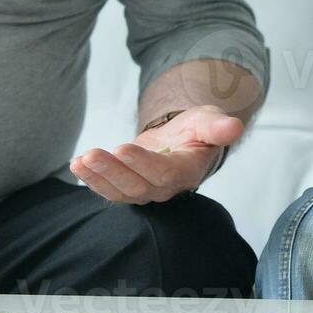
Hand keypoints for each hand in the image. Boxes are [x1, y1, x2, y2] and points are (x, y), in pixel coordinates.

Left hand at [70, 105, 242, 203]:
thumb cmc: (199, 130)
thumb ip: (219, 127)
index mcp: (187, 171)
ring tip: (80, 160)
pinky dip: (92, 180)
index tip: (123, 148)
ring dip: (99, 177)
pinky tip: (77, 165)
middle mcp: (166, 187)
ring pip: (121, 192)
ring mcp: (146, 190)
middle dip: (112, 171)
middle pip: (137, 186)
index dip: (143, 164)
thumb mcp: (209, 120)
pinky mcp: (130, 187)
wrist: (186, 140)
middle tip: (91, 154)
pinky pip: (110, 191)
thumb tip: (234, 126)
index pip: (164, 173)